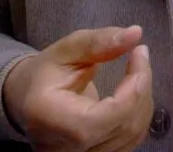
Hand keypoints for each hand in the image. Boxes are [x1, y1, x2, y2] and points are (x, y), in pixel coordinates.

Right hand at [2, 25, 152, 151]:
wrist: (28, 102)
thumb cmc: (45, 74)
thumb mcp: (66, 50)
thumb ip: (98, 42)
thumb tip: (136, 33)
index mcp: (50, 118)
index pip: (102, 118)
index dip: (132, 89)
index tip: (139, 54)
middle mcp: (63, 148)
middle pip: (123, 126)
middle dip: (141, 88)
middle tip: (140, 58)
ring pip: (132, 135)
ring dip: (143, 100)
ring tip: (135, 73)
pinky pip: (131, 140)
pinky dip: (139, 114)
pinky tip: (133, 94)